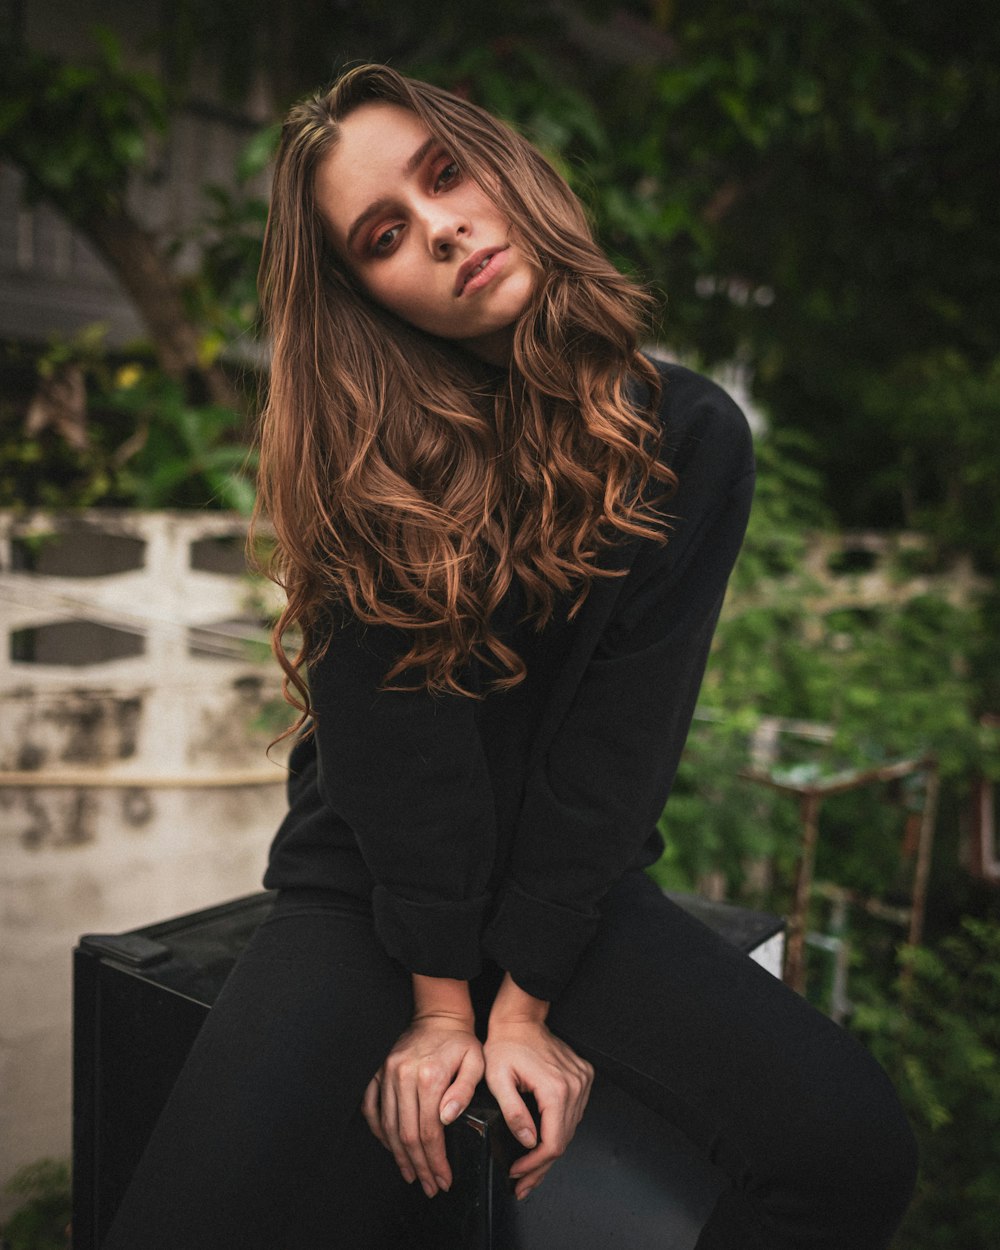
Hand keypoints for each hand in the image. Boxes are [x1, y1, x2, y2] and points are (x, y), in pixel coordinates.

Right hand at [361, 1014, 483, 1197]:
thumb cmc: (461, 1041)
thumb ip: (463, 1091)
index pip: (430, 1132)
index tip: (444, 1179)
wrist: (439, 1016)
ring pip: (387, 1126)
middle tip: (429, 1186)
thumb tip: (447, 1118)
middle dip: (420, 1166)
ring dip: (399, 1155)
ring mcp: (387, 1073)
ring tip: (411, 1174)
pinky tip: (390, 1147)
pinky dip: (378, 1131)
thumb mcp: (475, 1062)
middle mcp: (403, 1076)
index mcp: (429, 1076)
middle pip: (407, 1135)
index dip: (436, 1161)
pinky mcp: (378, 1071)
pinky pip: (371, 1107)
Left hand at [484, 1018, 593, 1199]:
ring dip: (550, 1151)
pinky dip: (559, 1130)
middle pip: (563, 1140)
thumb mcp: (498, 1079)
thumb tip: (527, 1141)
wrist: (519, 1018)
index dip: (535, 1165)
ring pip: (570, 1129)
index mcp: (556, 1088)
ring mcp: (582, 1081)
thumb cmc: (504, 1044)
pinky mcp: (583, 1077)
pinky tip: (543, 1142)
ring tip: (530, 1169)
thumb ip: (513, 1111)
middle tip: (521, 1184)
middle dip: (540, 1166)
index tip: (516, 1173)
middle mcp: (576, 1086)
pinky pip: (573, 1114)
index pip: (553, 1142)